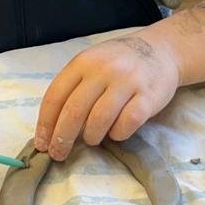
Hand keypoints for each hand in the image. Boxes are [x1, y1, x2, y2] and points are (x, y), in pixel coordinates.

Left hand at [35, 34, 179, 159]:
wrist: (162, 50)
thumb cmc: (119, 62)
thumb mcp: (92, 64)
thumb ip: (74, 87)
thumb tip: (52, 128)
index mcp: (84, 62)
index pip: (55, 96)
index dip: (45, 124)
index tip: (41, 144)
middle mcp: (104, 70)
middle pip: (74, 111)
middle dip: (62, 138)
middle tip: (58, 154)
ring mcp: (128, 82)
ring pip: (99, 120)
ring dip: (91, 137)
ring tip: (92, 139)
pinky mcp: (149, 97)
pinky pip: (127, 124)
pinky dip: (117, 134)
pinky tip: (116, 132)